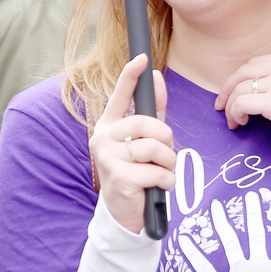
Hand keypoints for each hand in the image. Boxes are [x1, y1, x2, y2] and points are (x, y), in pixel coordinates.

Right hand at [90, 55, 174, 233]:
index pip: (119, 95)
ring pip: (154, 148)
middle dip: (165, 139)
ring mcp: (108, 158)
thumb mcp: (146, 140)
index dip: (130, 76)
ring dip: (167, 163)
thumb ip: (152, 111)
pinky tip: (156, 187)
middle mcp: (102, 138)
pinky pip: (157, 171)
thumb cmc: (137, 172)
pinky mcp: (119, 178)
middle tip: (164, 154)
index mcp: (109, 126)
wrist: (125, 213)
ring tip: (160, 173)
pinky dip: (166, 181)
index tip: (141, 58)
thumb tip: (157, 77)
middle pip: (145, 124)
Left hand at [215, 53, 270, 160]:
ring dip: (230, 105)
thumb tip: (264, 96)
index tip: (234, 92)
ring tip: (234, 121)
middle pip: (242, 71)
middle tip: (221, 105)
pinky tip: (240, 122)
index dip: (241, 78)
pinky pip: (241, 103)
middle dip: (227, 88)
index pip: (256, 63)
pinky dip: (235, 113)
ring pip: (239, 88)